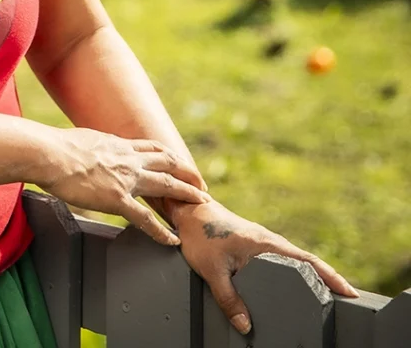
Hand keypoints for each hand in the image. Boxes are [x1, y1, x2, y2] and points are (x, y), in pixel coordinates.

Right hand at [42, 129, 208, 247]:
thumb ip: (95, 147)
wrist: (50, 154)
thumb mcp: (83, 140)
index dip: (169, 157)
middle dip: (188, 172)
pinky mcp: (116, 199)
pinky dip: (161, 231)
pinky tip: (171, 240)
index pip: (152, 148)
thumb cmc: (56, 147)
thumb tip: (91, 149)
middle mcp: (127, 159)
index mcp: (118, 145)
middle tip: (202, 184)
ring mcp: (125, 179)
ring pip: (166, 185)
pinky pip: (145, 218)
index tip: (179, 163)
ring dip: (187, 194)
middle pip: (168, 162)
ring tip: (202, 203)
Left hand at [167, 199, 357, 334]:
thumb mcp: (212, 270)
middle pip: (306, 261)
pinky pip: (281, 258)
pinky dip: (295, 270)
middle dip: (327, 278)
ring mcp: (262, 241)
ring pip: (294, 259)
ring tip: (326, 296)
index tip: (349, 291)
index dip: (329, 276)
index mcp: (266, 243)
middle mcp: (268, 240)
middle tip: (346, 299)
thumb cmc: (200, 235)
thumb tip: (246, 326)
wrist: (187, 211)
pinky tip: (296, 283)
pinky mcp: (254, 243)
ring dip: (312, 274)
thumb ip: (229, 299)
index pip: (306, 260)